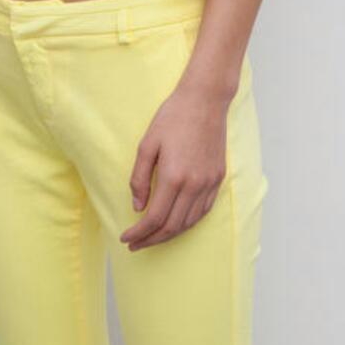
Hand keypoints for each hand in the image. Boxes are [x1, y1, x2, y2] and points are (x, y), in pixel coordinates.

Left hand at [120, 84, 229, 250]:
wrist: (205, 100)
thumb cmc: (172, 118)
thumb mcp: (146, 145)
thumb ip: (139, 179)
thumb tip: (138, 207)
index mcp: (173, 176)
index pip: (154, 218)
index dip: (139, 233)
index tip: (126, 238)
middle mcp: (194, 185)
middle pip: (172, 226)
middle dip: (151, 240)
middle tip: (135, 245)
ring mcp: (209, 183)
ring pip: (189, 222)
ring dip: (169, 235)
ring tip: (152, 238)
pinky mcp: (218, 179)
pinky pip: (203, 211)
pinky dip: (188, 223)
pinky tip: (176, 224)